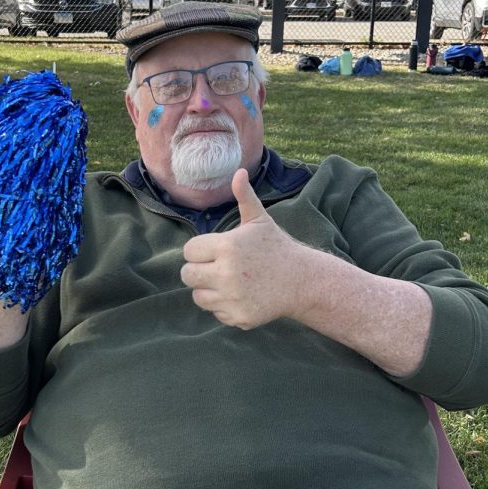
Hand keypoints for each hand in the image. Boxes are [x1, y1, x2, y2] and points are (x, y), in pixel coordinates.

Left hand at [180, 169, 306, 329]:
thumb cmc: (276, 247)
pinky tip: (241, 296)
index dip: (199, 251)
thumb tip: (238, 172)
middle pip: (186, 275)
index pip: (188, 251)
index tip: (214, 252)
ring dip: (209, 290)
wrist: (301, 280)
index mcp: (227, 246)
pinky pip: (216, 313)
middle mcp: (226, 273)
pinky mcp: (238, 316)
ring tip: (228, 282)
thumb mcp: (260, 220)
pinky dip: (224, 307)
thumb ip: (244, 197)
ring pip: (198, 296)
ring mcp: (232, 297)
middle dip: (198, 271)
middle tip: (216, 268)